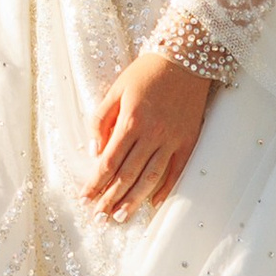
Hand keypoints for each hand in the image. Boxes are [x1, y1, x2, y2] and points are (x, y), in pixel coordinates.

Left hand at [86, 49, 214, 222]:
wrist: (186, 59)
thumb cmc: (146, 73)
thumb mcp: (116, 90)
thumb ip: (101, 121)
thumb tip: (94, 152)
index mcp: (131, 121)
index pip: (109, 161)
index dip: (96, 182)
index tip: (86, 197)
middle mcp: (153, 134)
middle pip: (128, 175)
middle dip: (111, 198)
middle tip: (100, 216)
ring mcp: (173, 139)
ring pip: (151, 178)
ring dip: (134, 200)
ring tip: (121, 216)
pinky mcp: (189, 140)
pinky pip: (177, 171)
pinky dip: (165, 189)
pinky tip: (153, 203)